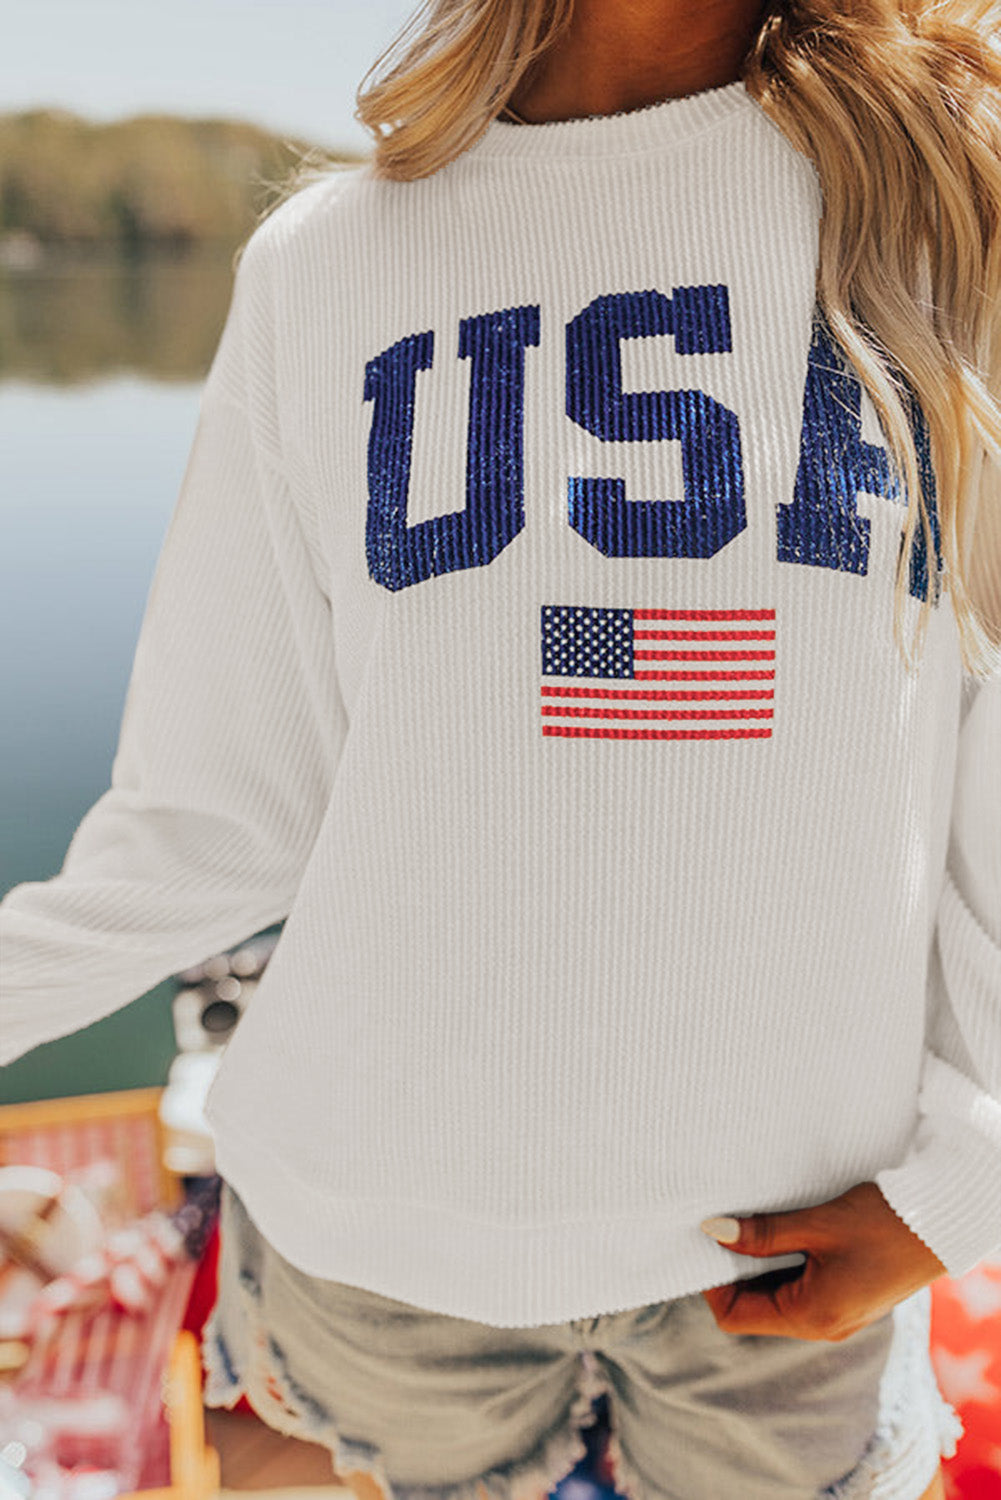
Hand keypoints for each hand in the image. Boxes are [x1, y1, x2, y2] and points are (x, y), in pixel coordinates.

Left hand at [699, 1180, 947, 1340]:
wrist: (940, 1223)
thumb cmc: (881, 1223)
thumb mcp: (816, 1225)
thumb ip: (762, 1234)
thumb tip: (711, 1230)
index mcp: (811, 1317)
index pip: (736, 1317)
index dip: (712, 1283)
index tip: (704, 1241)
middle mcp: (822, 1326)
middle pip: (754, 1308)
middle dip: (734, 1269)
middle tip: (724, 1225)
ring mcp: (836, 1314)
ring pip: (776, 1296)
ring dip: (760, 1263)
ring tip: (754, 1223)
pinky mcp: (847, 1298)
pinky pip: (800, 1288)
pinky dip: (784, 1263)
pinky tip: (782, 1231)